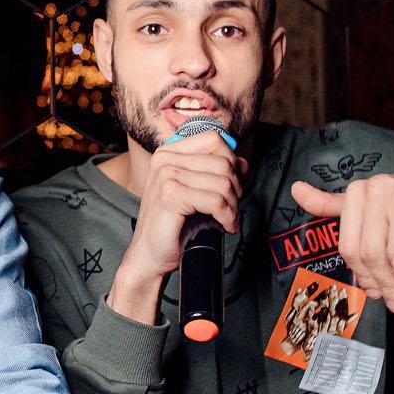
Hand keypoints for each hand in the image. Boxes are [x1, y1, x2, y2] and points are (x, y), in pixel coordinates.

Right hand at [108, 132, 243, 323]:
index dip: (231, 162)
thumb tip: (243, 162)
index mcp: (169, 153)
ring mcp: (166, 176)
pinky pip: (216, 201)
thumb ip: (216, 172)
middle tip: (231, 208)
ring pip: (223, 183)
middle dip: (236, 188)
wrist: (150, 253)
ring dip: (233, 205)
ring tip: (227, 219)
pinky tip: (225, 226)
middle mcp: (164, 159)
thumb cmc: (173, 224)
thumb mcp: (196, 191)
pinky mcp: (170, 196)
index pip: (214, 140)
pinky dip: (228, 217)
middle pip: (223, 162)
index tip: (232, 186)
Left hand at [290, 172, 393, 313]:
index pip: (349, 248)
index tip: (376, 294)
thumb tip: (295, 190)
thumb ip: (331, 205)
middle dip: (384, 284)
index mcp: (354, 194)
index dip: (363, 276)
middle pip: (370, 252)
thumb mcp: (367, 204)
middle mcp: (373, 190)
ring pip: (393, 250)